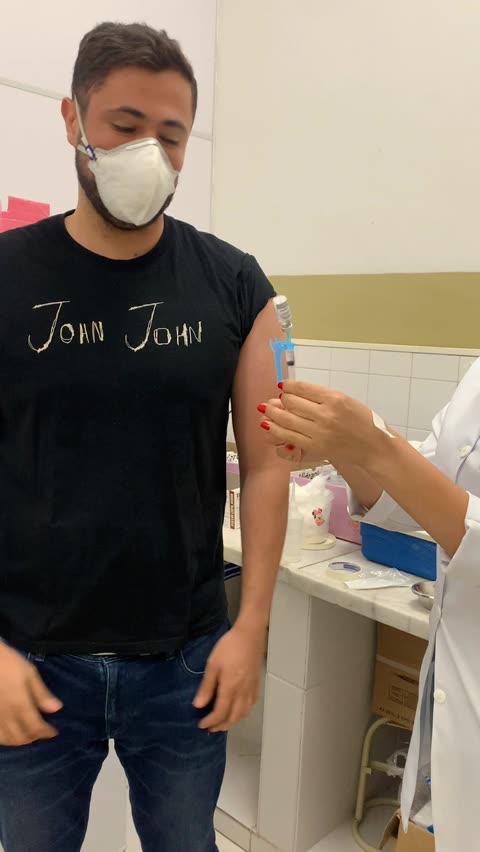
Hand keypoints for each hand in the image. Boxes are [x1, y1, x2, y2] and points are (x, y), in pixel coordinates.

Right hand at [0, 643, 62, 745]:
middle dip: (34, 738)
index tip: (54, 732)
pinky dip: (5, 738)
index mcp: (20, 706)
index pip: (36, 728)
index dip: (47, 733)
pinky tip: (9, 732)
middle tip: (42, 732)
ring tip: (27, 733)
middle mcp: (6, 717)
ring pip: (7, 740)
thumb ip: (42, 693)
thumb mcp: (29, 673)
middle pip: (21, 738)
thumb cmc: (8, 663)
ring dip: (19, 741)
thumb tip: (57, 709)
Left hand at [193, 622, 265, 731]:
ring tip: (222, 722)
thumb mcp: (213, 664)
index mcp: (230, 689)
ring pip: (244, 714)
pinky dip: (243, 712)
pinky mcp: (256, 684)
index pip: (220, 713)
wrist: (250, 635)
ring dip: (232, 722)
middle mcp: (242, 693)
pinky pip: (251, 705)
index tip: (200, 724)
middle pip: (233, 717)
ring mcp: (251, 689)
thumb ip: (207, 686)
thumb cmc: (228, 647)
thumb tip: (198, 705)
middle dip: (221, 726)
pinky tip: (238, 709)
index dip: (210, 722)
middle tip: (210, 728)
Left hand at [259, 381, 385, 467]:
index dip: (288, 386)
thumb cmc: (361, 420)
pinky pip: (289, 438)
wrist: (372, 446)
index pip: (302, 388)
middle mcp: (324, 415)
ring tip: (265, 410)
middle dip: (280, 400)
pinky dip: (276, 431)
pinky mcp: (315, 448)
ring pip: (286, 421)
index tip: (283, 386)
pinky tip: (268, 426)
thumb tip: (294, 392)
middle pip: (291, 403)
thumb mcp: (345, 400)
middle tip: (276, 400)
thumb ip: (321, 396)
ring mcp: (318, 433)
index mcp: (334, 398)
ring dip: (272, 414)